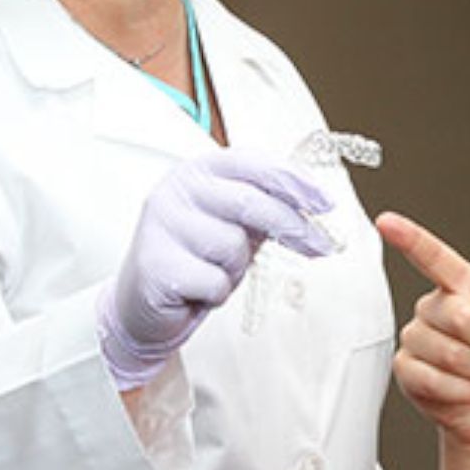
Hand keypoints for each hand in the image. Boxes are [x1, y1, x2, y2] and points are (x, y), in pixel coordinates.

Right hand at [100, 151, 337, 385]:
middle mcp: (176, 190)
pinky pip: (215, 281)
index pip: (253, 164)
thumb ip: (265, 207)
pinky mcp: (156, 264)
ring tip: (214, 272)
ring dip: (237, 269)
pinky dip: (217, 293)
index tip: (326, 204)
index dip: (294, 181)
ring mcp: (162, 225)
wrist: (142, 305)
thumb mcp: (234, 224)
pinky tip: (196, 291)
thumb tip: (318, 207)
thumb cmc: (197, 258)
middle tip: (320, 247)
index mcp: (198, 170)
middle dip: (292, 226)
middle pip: (249, 202)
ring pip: (233, 247)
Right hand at [376, 212, 469, 450]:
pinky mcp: (406, 369)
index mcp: (466, 287)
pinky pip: (434, 380)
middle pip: (461, 317)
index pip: (435, 258)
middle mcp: (436, 307)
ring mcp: (417, 337)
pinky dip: (466, 392)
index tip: (386, 222)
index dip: (410, 239)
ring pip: (451, 354)